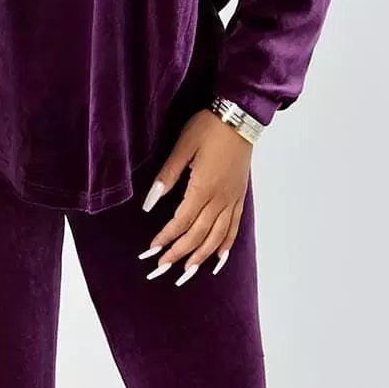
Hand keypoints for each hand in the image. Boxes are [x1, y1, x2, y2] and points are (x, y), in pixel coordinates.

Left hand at [137, 110, 252, 283]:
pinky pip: (235, 227)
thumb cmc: (208, 128)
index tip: (152, 249)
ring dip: (202, 256)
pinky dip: (227, 245)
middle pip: (199, 234)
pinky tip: (219, 258)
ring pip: (217, 236)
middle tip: (163, 266)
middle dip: (179, 253)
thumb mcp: (182, 147)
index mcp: (203, 187)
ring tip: (188, 271)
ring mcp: (232, 199)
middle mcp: (220, 198)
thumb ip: (167, 176)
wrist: (240, 116)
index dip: (166, 237)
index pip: (182, 221)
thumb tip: (149, 203)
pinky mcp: (240, 196)